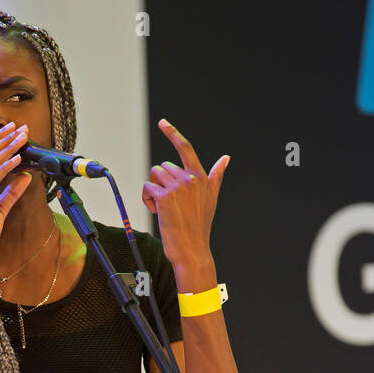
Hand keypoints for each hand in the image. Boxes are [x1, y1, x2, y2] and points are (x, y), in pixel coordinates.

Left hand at [141, 119, 229, 268]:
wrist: (192, 249)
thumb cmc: (199, 226)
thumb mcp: (211, 198)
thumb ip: (216, 176)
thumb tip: (226, 158)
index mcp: (201, 177)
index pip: (186, 149)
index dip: (173, 133)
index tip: (163, 122)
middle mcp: (191, 179)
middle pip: (163, 166)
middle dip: (161, 182)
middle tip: (170, 204)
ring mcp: (178, 187)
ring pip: (154, 176)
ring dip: (153, 190)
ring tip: (164, 208)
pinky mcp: (165, 197)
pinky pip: (147, 187)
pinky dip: (147, 199)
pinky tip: (157, 211)